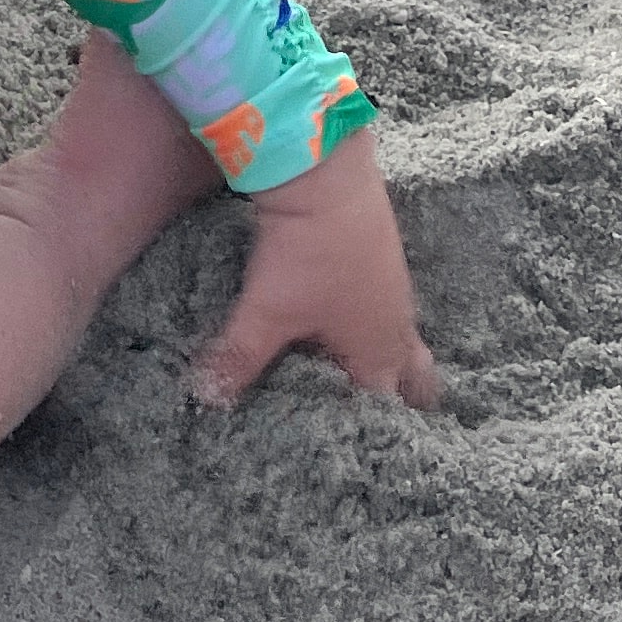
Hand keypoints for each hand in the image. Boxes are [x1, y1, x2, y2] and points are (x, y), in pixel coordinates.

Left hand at [196, 125, 438, 410]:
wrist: (327, 170)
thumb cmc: (307, 252)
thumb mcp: (267, 310)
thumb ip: (238, 359)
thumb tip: (207, 398)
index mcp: (380, 353)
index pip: (387, 412)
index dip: (370, 434)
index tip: (351, 451)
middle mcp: (398, 326)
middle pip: (414, 379)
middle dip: (399, 400)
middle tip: (370, 419)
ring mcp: (395, 287)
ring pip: (399, 339)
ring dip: (381, 357)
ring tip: (353, 372)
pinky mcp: (383, 255)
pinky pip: (387, 305)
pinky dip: (369, 321)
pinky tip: (343, 315)